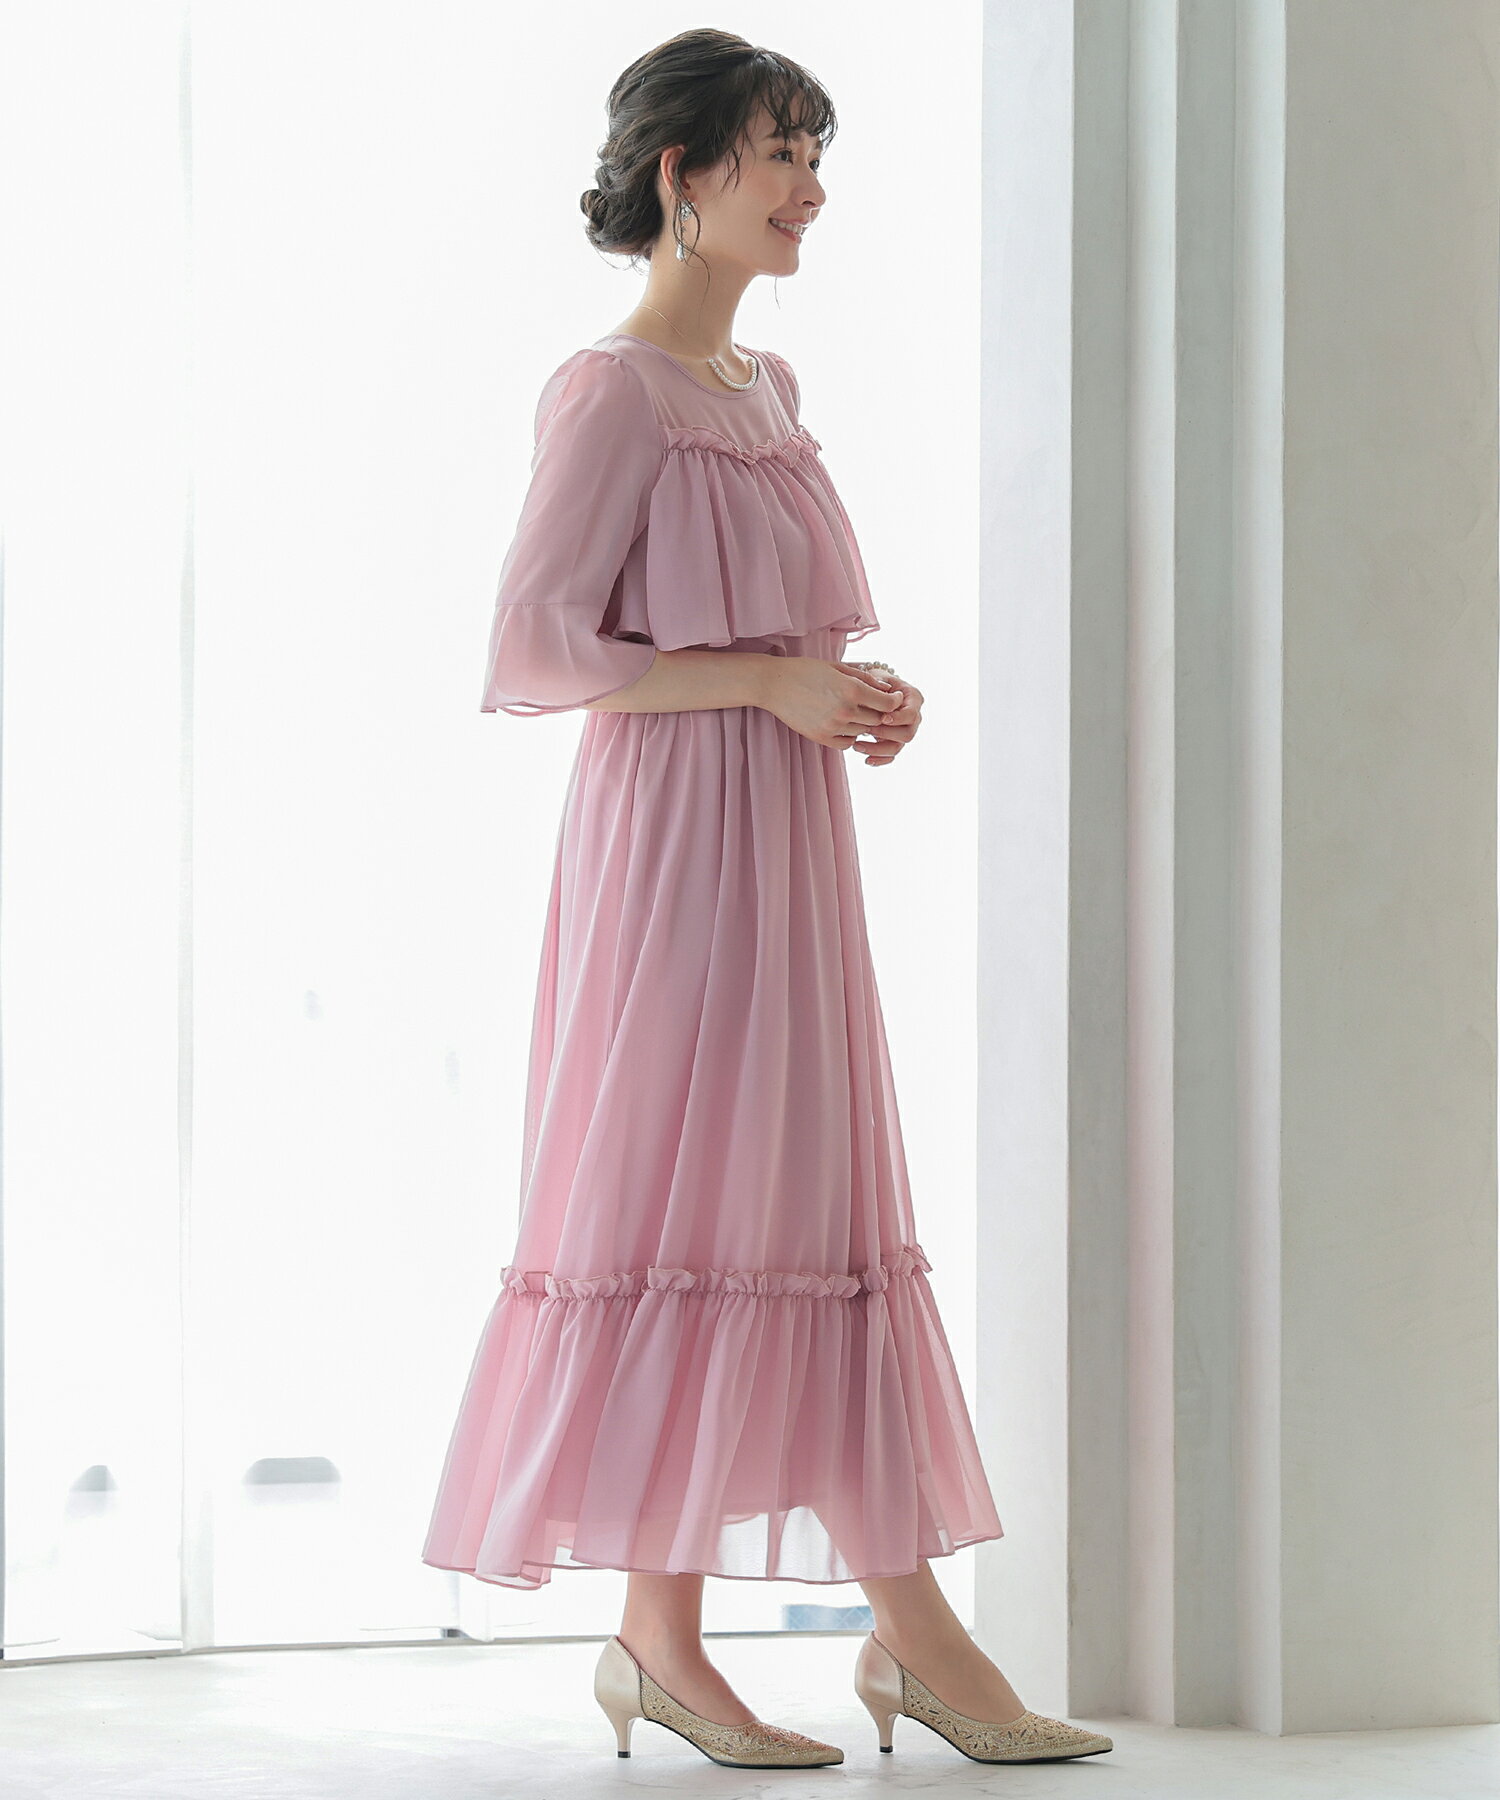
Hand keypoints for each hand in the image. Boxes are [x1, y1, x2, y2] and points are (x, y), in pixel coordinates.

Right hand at [757, 656, 906, 752]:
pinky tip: (843, 724)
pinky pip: (847, 743)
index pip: (888, 704)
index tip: (892, 698)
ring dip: (863, 724)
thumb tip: (887, 690)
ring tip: (853, 711)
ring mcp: (833, 726)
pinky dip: (849, 736)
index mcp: (852, 689)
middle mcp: (846, 710)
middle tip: (875, 706)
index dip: (894, 702)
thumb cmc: (806, 671)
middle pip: (878, 720)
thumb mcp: (837, 667)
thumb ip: (864, 678)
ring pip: (863, 732)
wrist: (774, 684)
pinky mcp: (821, 738)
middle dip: (880, 713)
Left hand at [836, 662, 921, 765]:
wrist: (869, 686)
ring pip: (898, 748)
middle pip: (908, 734)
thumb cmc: (873, 679)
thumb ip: (880, 688)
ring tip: (857, 746)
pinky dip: (879, 760)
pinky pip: (891, 756)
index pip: (911, 714)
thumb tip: (881, 700)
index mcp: (914, 699)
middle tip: (865, 729)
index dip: (897, 719)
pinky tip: (866, 760)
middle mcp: (914, 717)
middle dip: (885, 734)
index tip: (882, 718)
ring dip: (878, 750)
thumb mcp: (876, 677)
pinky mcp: (895, 741)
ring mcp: (905, 731)